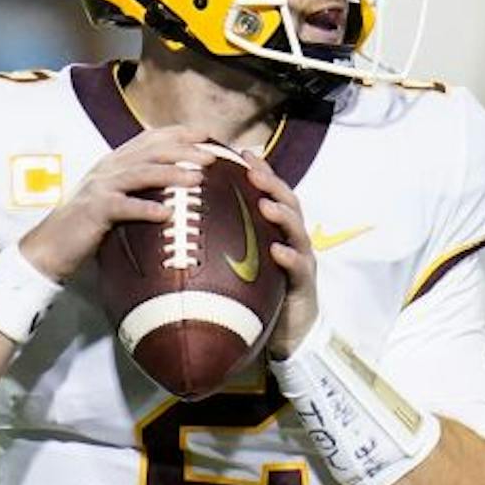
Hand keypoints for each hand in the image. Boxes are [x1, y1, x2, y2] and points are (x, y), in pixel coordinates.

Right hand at [18, 126, 213, 282]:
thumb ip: (140, 188)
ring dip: (171, 174)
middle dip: (184, 150)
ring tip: (198, 179)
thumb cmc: (88, 225)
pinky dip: (146, 209)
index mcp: (115, 162)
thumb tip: (178, 189)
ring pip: (140, 173)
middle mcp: (109, 168)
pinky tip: (167, 214)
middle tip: (213, 156)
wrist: (49, 246)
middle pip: (151, 151)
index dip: (179, 133)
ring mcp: (100, 187)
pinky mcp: (94, 210)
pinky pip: (123, 207)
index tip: (207, 133)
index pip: (150, 138)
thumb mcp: (116, 198)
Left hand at [236, 148, 319, 357]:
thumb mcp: (238, 264)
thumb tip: (180, 227)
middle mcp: (292, 239)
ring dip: (282, 215)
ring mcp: (301, 259)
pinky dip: (289, 257)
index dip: (259, 171)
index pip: (270, 193)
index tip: (239, 152)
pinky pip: (300, 267)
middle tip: (252, 171)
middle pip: (288, 202)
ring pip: (297, 230)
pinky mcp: (304, 284)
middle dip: (272, 184)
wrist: (287, 332)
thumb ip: (221, 242)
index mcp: (275, 230)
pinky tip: (277, 252)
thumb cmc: (258, 294)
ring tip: (265, 205)